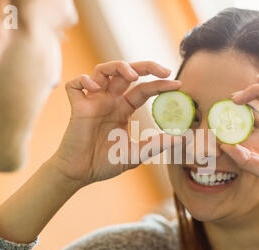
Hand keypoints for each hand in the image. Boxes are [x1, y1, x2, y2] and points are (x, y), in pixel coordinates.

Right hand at [50, 61, 182, 187]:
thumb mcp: (136, 154)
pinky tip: (95, 88)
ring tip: (132, 75)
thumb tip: (183, 139)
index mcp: (123, 109)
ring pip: (102, 70)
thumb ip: (156, 145)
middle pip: (126, 72)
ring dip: (118, 66)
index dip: (160, 84)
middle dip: (146, 66)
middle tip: (165, 70)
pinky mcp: (76, 107)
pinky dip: (83, 80)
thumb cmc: (105, 163)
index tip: (179, 84)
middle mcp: (109, 100)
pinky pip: (75, 85)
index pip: (144, 89)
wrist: (81, 174)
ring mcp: (92, 101)